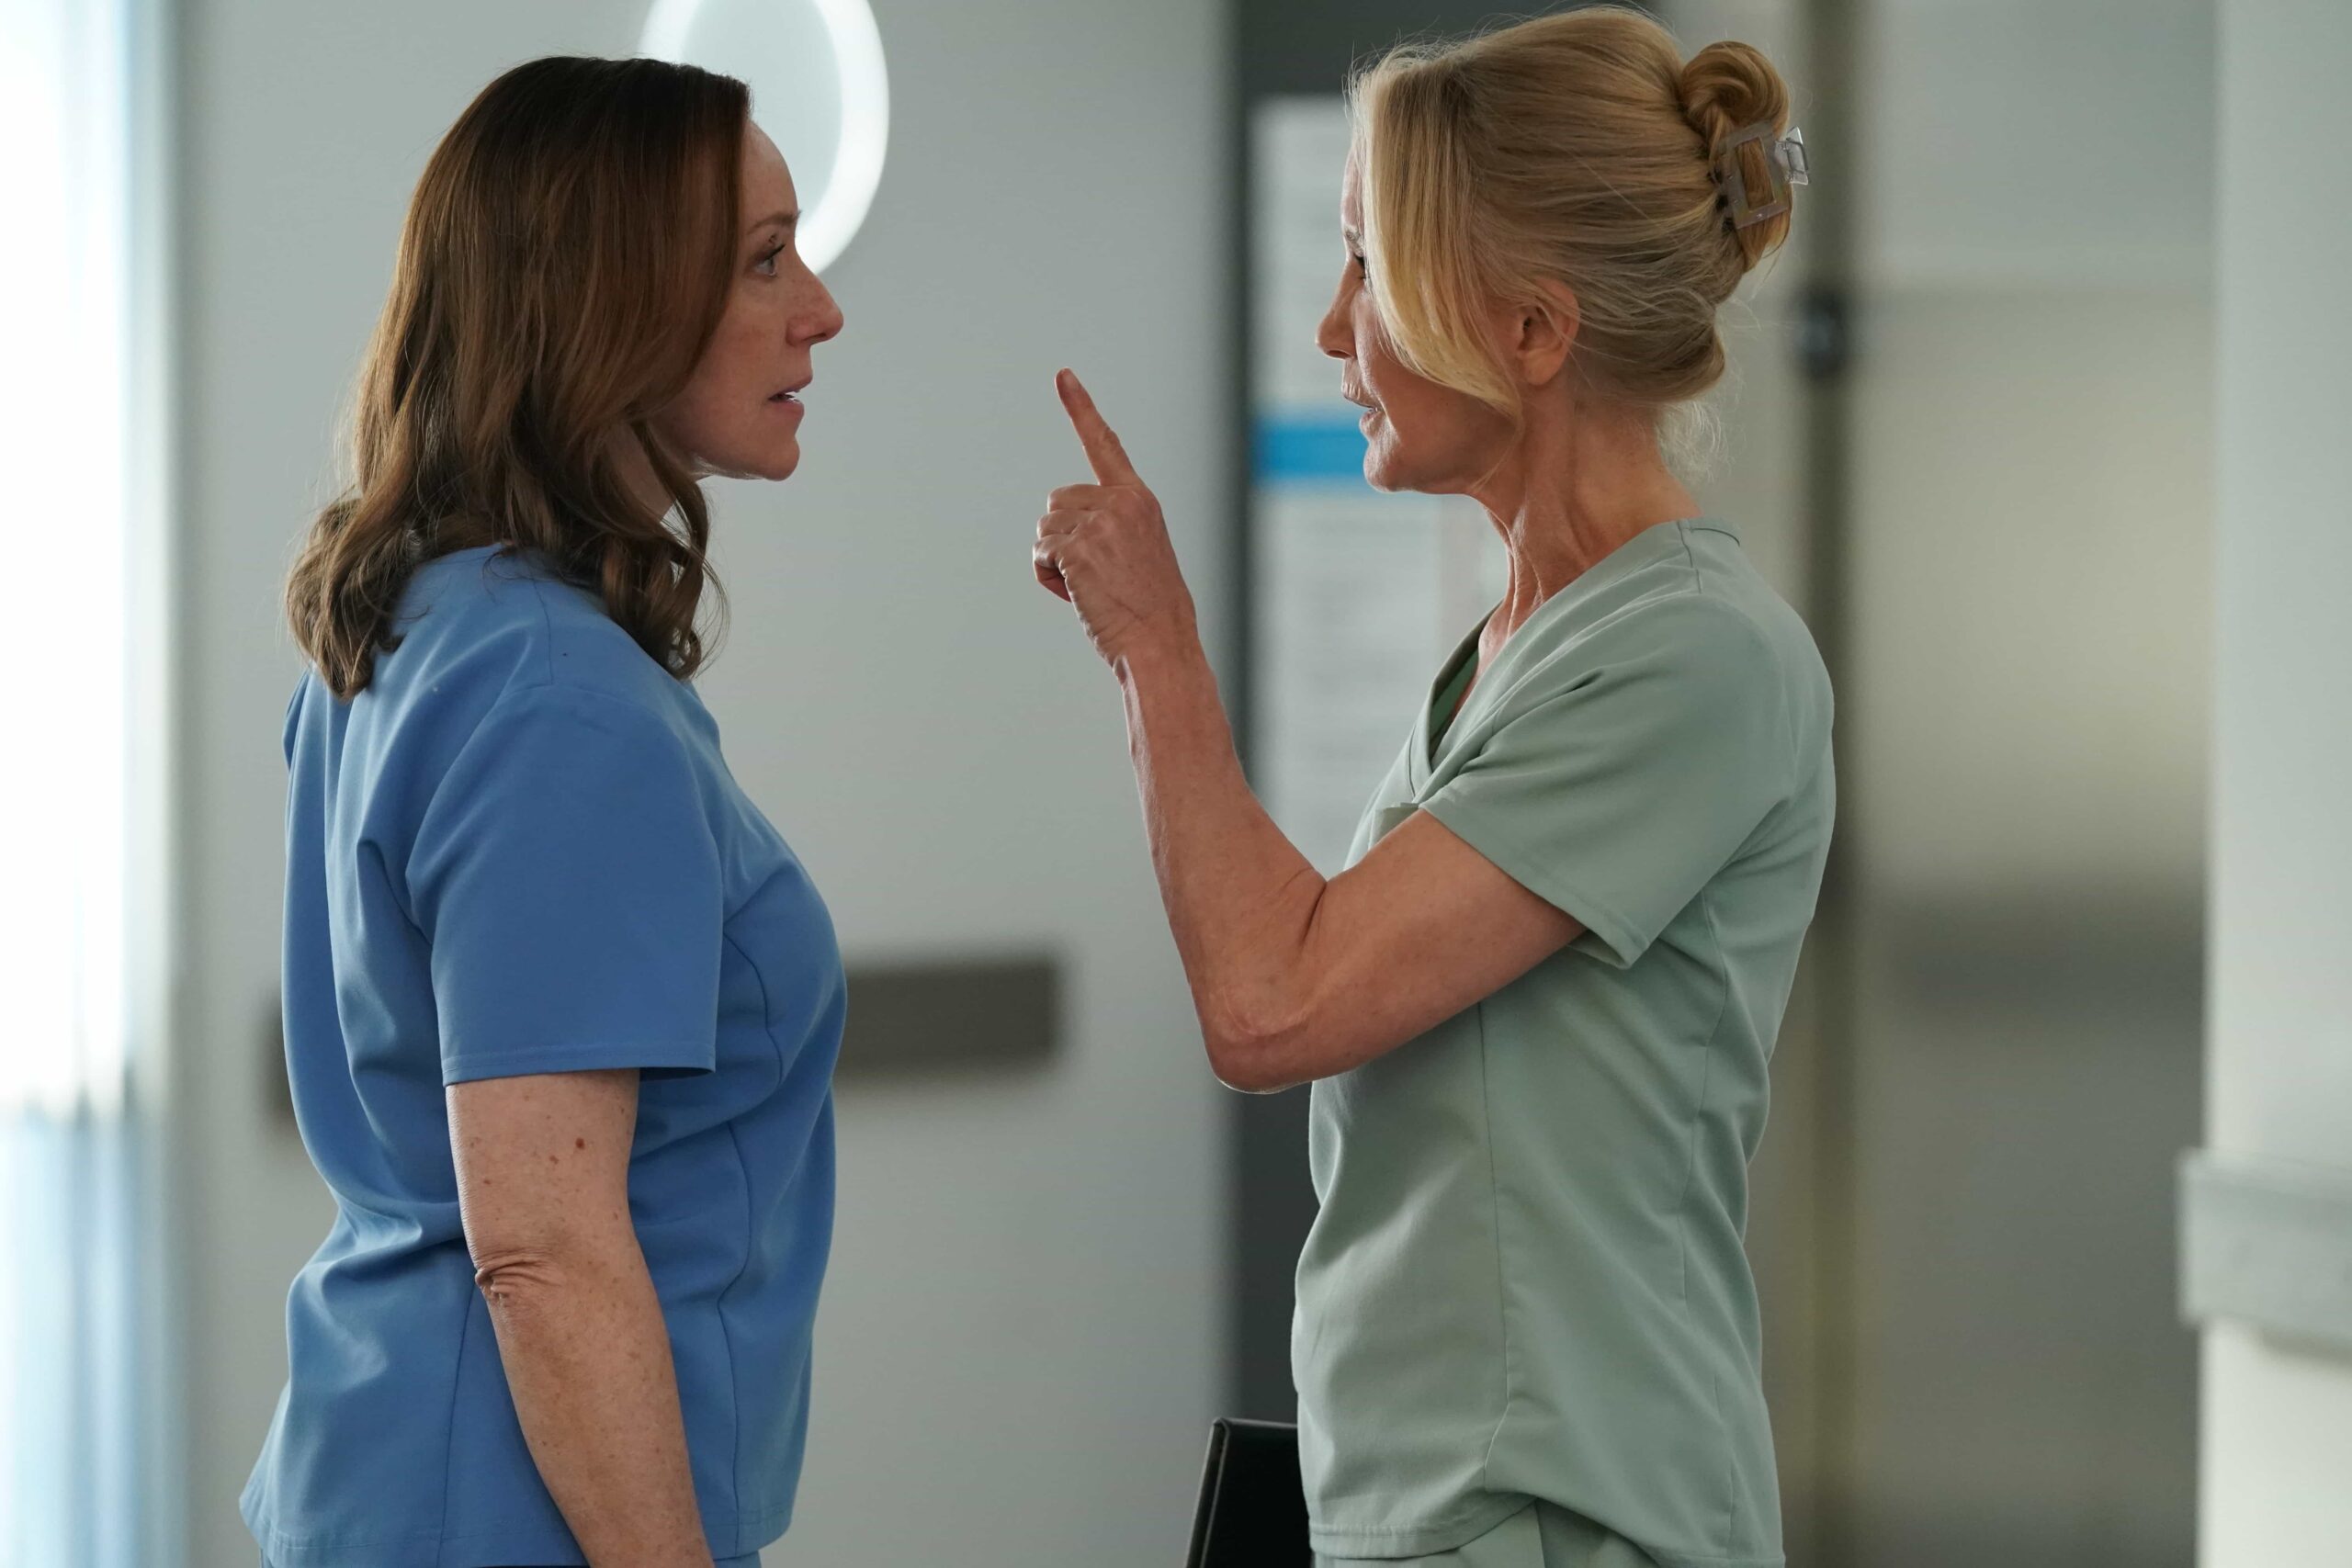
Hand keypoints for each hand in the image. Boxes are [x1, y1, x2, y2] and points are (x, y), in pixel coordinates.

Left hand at [1034, 369, 1197, 666]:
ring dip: (1055, 561)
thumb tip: (1064, 538)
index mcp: (1140, 500)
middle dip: (1063, 538)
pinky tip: (1077, 596)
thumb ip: (1113, 530)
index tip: (1062, 376)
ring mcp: (1100, 523)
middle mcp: (1121, 502)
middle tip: (1095, 576)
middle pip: (1057, 501)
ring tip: (1091, 588)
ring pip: (1045, 529)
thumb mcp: (1143, 555)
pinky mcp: (1078, 547)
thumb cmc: (1152, 613)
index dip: (1081, 409)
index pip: (1106, 445)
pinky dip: (1049, 578)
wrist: (1161, 645)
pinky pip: (1041, 554)